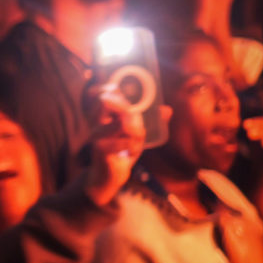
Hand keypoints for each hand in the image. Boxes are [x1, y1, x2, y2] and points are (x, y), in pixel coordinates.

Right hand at [84, 90, 149, 206]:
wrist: (110, 175)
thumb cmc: (121, 151)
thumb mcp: (136, 134)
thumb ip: (149, 121)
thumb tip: (167, 109)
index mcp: (103, 116)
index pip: (102, 94)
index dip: (109, 88)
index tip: (116, 87)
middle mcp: (96, 123)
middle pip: (107, 102)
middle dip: (128, 109)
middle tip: (136, 122)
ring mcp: (96, 136)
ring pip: (123, 124)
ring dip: (136, 132)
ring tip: (136, 140)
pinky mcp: (100, 149)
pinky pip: (126, 141)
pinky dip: (134, 146)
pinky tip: (131, 153)